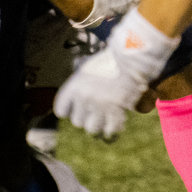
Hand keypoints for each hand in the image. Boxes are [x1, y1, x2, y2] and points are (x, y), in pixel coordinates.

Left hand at [55, 8, 177, 137]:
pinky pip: (110, 130)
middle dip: (85, 119)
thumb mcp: (88, 67)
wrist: (130, 59)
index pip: (62, 110)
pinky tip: (115, 127)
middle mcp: (84, 98)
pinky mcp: (116, 111)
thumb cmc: (110, 61)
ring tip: (104, 122)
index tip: (76, 110)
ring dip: (98, 127)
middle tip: (94, 114)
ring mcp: (100, 106)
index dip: (69, 111)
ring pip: (92, 129)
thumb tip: (76, 82)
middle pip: (77, 122)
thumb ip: (80, 79)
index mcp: (74, 86)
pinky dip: (113, 131)